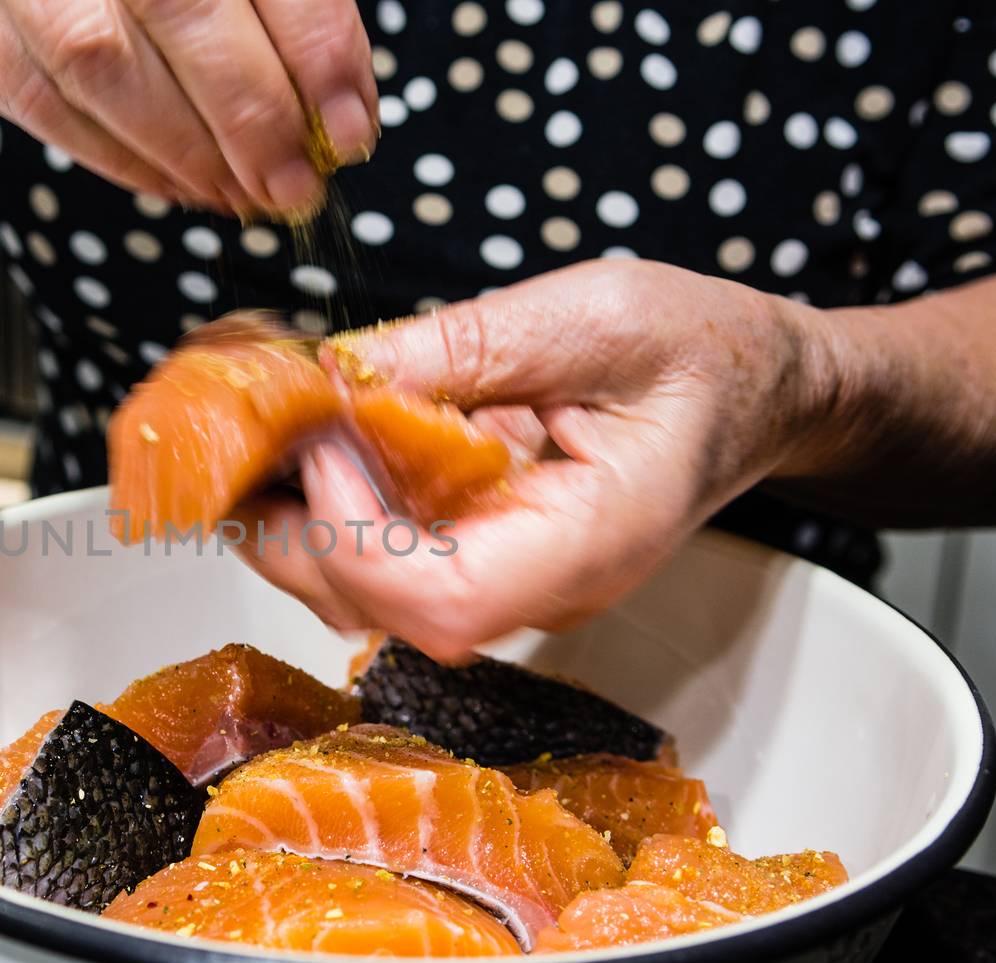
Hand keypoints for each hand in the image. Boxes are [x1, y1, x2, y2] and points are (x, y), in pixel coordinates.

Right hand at [0, 0, 377, 216]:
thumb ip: (276, 12)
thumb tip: (342, 110)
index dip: (314, 45)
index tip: (349, 125)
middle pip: (180, 5)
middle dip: (253, 114)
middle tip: (295, 182)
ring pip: (104, 68)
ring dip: (190, 151)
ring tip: (245, 193)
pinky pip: (50, 109)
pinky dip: (128, 161)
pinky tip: (183, 186)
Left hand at [232, 260, 838, 660]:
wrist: (750, 388)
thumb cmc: (699, 353)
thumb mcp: (593, 317)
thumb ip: (466, 347)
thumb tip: (338, 372)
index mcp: (592, 541)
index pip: (448, 600)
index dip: (360, 539)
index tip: (325, 446)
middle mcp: (542, 587)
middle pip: (385, 612)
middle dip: (293, 534)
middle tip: (245, 440)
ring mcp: (507, 581)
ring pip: (368, 598)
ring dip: (293, 525)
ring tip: (261, 435)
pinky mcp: (480, 555)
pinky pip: (384, 560)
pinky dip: (326, 509)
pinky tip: (305, 442)